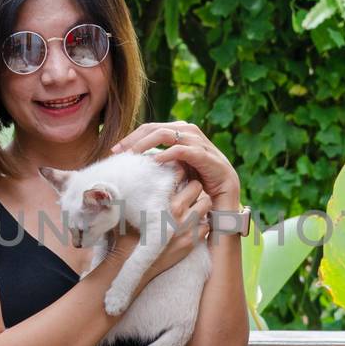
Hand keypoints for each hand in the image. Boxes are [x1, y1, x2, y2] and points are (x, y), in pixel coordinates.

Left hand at [111, 121, 240, 208]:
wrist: (228, 218)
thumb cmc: (199, 203)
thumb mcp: (177, 182)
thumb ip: (162, 170)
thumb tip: (132, 166)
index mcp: (189, 142)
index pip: (158, 129)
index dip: (135, 136)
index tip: (116, 150)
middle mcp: (199, 141)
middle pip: (163, 127)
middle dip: (138, 136)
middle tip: (118, 150)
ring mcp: (209, 151)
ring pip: (175, 133)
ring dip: (150, 142)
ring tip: (133, 154)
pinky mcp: (215, 163)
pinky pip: (188, 152)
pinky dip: (170, 153)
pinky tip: (156, 161)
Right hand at [134, 179, 211, 295]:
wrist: (130, 266)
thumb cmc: (124, 236)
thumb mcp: (125, 209)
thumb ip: (131, 192)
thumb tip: (131, 175)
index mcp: (161, 200)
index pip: (179, 174)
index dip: (179, 171)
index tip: (177, 175)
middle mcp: (176, 212)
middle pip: (197, 186)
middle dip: (192, 187)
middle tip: (186, 191)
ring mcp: (186, 228)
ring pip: (206, 204)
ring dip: (200, 203)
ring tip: (192, 207)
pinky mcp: (191, 243)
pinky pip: (206, 226)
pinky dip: (201, 223)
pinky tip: (191, 225)